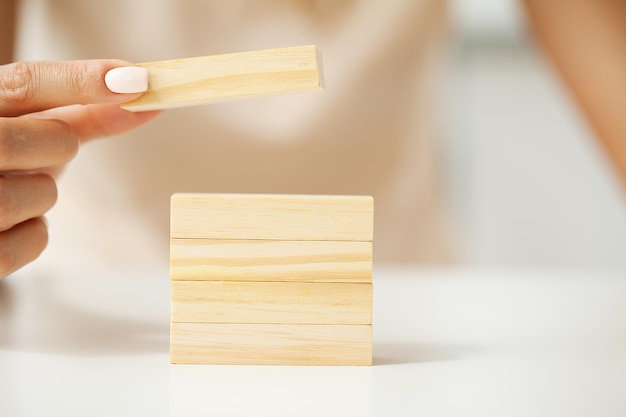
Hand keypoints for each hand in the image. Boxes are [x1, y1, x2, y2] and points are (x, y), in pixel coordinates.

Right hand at [0, 59, 159, 277]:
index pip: (22, 84)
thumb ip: (83, 109)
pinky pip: (34, 239)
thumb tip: (142, 85)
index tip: (138, 81)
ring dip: (42, 194)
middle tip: (44, 149)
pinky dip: (33, 232)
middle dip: (56, 144)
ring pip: (40, 193)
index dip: (81, 81)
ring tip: (12, 188)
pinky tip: (6, 221)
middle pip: (29, 139)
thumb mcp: (29, 127)